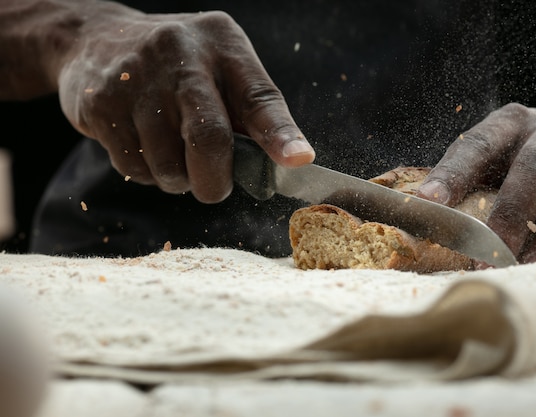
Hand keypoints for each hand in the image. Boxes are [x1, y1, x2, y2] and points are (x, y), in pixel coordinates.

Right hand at [57, 7, 313, 202]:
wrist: (95, 40)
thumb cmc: (178, 66)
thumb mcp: (221, 68)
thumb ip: (250, 112)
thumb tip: (287, 163)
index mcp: (222, 45)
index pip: (259, 98)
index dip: (280, 135)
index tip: (299, 161)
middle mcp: (179, 55)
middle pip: (208, 140)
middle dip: (215, 182)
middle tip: (214, 187)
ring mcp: (135, 79)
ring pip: (168, 167)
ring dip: (177, 179)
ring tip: (172, 152)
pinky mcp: (101, 105)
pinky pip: (134, 169)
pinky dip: (147, 173)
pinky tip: (144, 145)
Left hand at [416, 103, 535, 262]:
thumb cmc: (525, 160)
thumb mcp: (495, 157)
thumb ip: (464, 180)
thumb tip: (422, 215)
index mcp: (513, 123)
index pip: (479, 143)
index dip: (453, 173)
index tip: (428, 203)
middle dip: (512, 211)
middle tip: (489, 254)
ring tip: (533, 266)